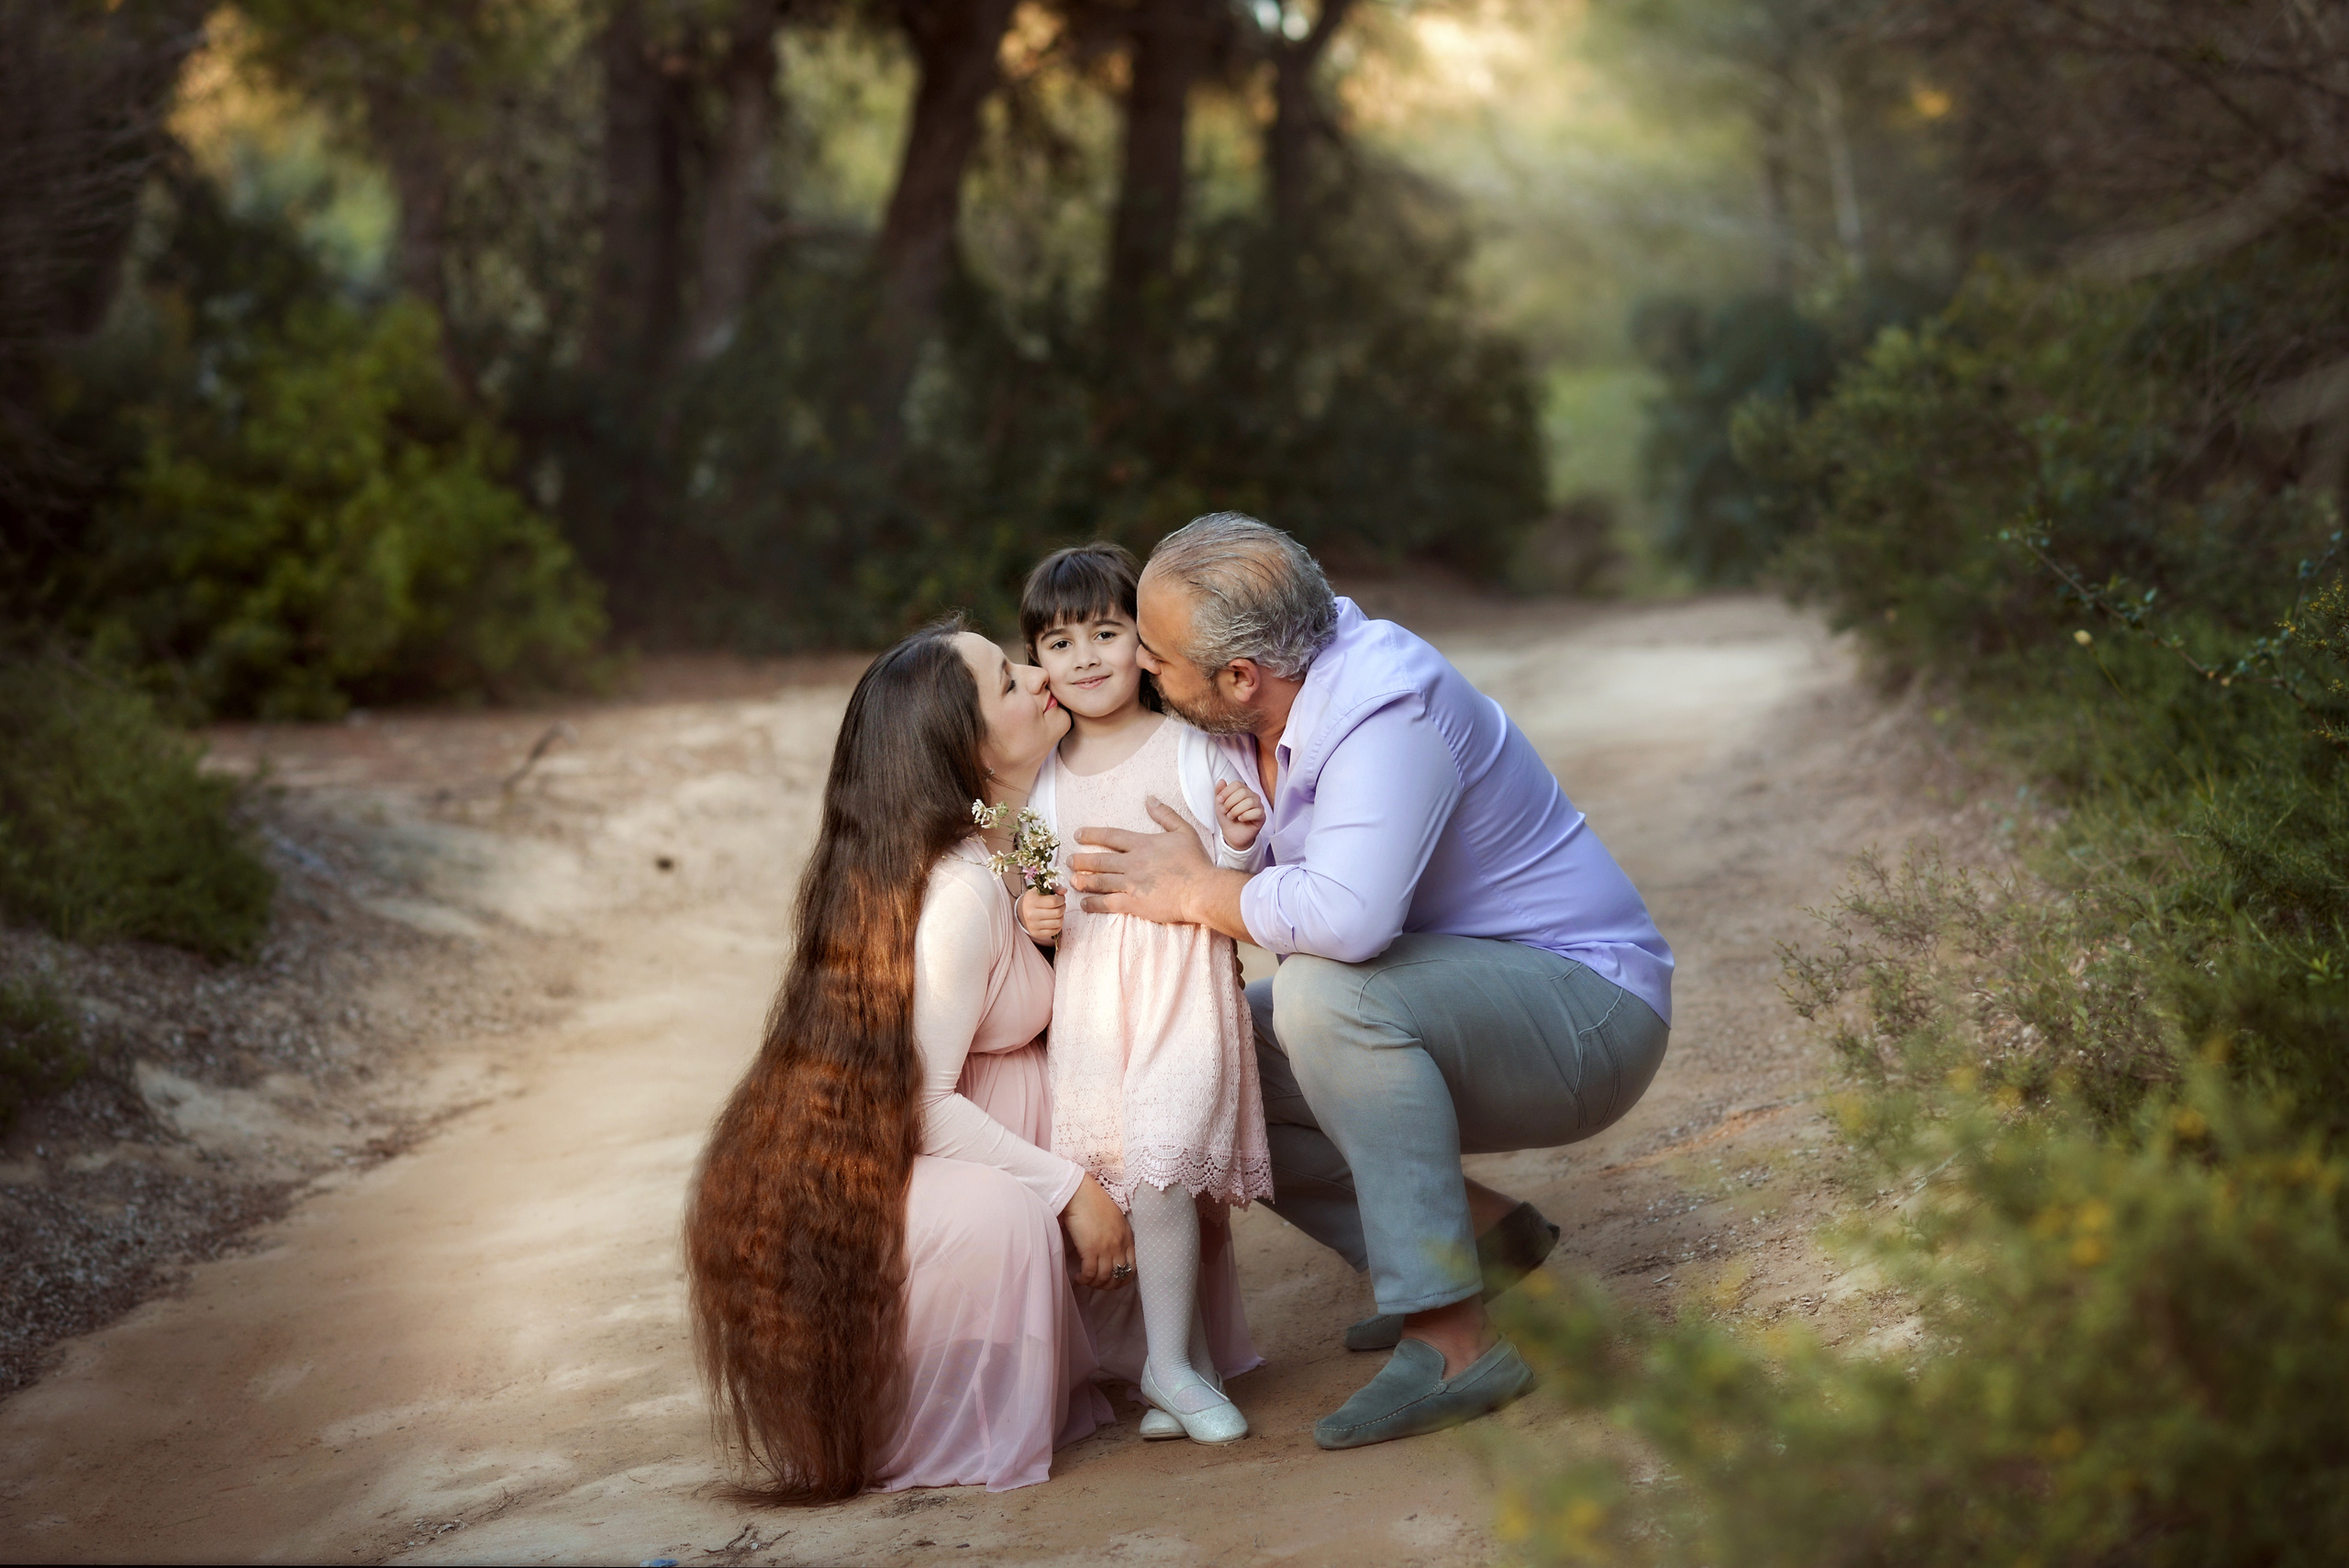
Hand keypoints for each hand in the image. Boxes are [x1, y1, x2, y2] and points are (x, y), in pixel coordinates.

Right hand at [1017, 887, 1063, 944]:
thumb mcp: (1043, 889)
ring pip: (1058, 922)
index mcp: (1031, 900)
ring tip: (1058, 912)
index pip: (1054, 901)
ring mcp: (1033, 925)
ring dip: (1062, 916)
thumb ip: (1055, 887)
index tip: (1061, 898)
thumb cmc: (1036, 898)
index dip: (1061, 899)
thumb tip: (1064, 891)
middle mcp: (1031, 913)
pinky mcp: (1036, 933)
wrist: (1023, 911)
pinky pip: (1055, 931)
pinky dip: (1058, 925)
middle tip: (1061, 905)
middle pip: (1057, 912)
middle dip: (1063, 907)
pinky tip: (1054, 920)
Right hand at [1059, 1175, 1133, 1289]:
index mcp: (1128, 1237)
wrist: (1080, 1192)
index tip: (1112, 1282)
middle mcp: (1119, 1244)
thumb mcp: (1114, 1220)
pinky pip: (1090, 1274)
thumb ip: (1117, 1236)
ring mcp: (1106, 1248)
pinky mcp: (1091, 1249)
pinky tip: (1078, 1276)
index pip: (1133, 1268)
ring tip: (1085, 1280)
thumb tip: (1110, 1253)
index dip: (1123, 1280)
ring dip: (1094, 1284)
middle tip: (1097, 1284)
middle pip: (1119, 1276)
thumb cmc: (1093, 1202)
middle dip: (1108, 1286)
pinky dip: (1084, 1279)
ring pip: (1104, 1278)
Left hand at [1068, 797, 1212, 923]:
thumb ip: (1165, 815)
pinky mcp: (1134, 904)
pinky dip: (1094, 903)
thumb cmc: (1195, 861)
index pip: (1110, 836)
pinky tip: (1084, 903)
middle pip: (1099, 860)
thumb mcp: (1183, 831)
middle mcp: (1132, 862)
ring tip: (1072, 880)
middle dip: (1081, 860)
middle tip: (1069, 860)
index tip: (1078, 835)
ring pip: (1099, 881)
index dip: (1091, 834)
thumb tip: (1150, 799)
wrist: (1201, 890)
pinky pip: (1107, 903)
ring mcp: (1131, 884)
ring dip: (1083, 880)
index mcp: (1142, 844)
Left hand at [1213, 778, 1263, 850]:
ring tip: (1231, 816)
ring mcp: (1258, 806)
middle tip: (1225, 811)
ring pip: (1249, 802)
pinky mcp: (1262, 816)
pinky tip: (1240, 819)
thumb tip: (1222, 781)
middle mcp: (1252, 796)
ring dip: (1236, 810)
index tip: (1219, 801)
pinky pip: (1256, 812)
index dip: (1226, 792)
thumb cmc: (1227, 818)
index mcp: (1243, 791)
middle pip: (1243, 792)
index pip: (1237, 784)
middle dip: (1230, 802)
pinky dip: (1245, 816)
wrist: (1232, 834)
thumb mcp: (1219, 804)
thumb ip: (1219, 792)